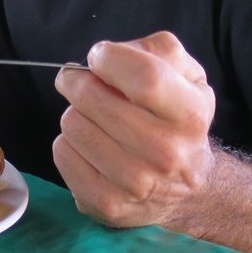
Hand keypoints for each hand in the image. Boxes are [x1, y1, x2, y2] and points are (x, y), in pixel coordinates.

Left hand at [52, 31, 216, 228]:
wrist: (187, 188)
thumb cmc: (178, 120)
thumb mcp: (187, 76)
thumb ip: (158, 49)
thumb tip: (109, 53)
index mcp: (189, 115)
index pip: (144, 77)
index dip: (109, 58)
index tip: (100, 56)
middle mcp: (167, 153)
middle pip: (93, 98)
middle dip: (77, 80)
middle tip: (79, 80)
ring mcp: (135, 183)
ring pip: (72, 123)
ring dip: (75, 112)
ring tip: (93, 118)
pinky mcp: (106, 203)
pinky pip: (62, 153)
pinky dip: (69, 142)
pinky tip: (89, 145)